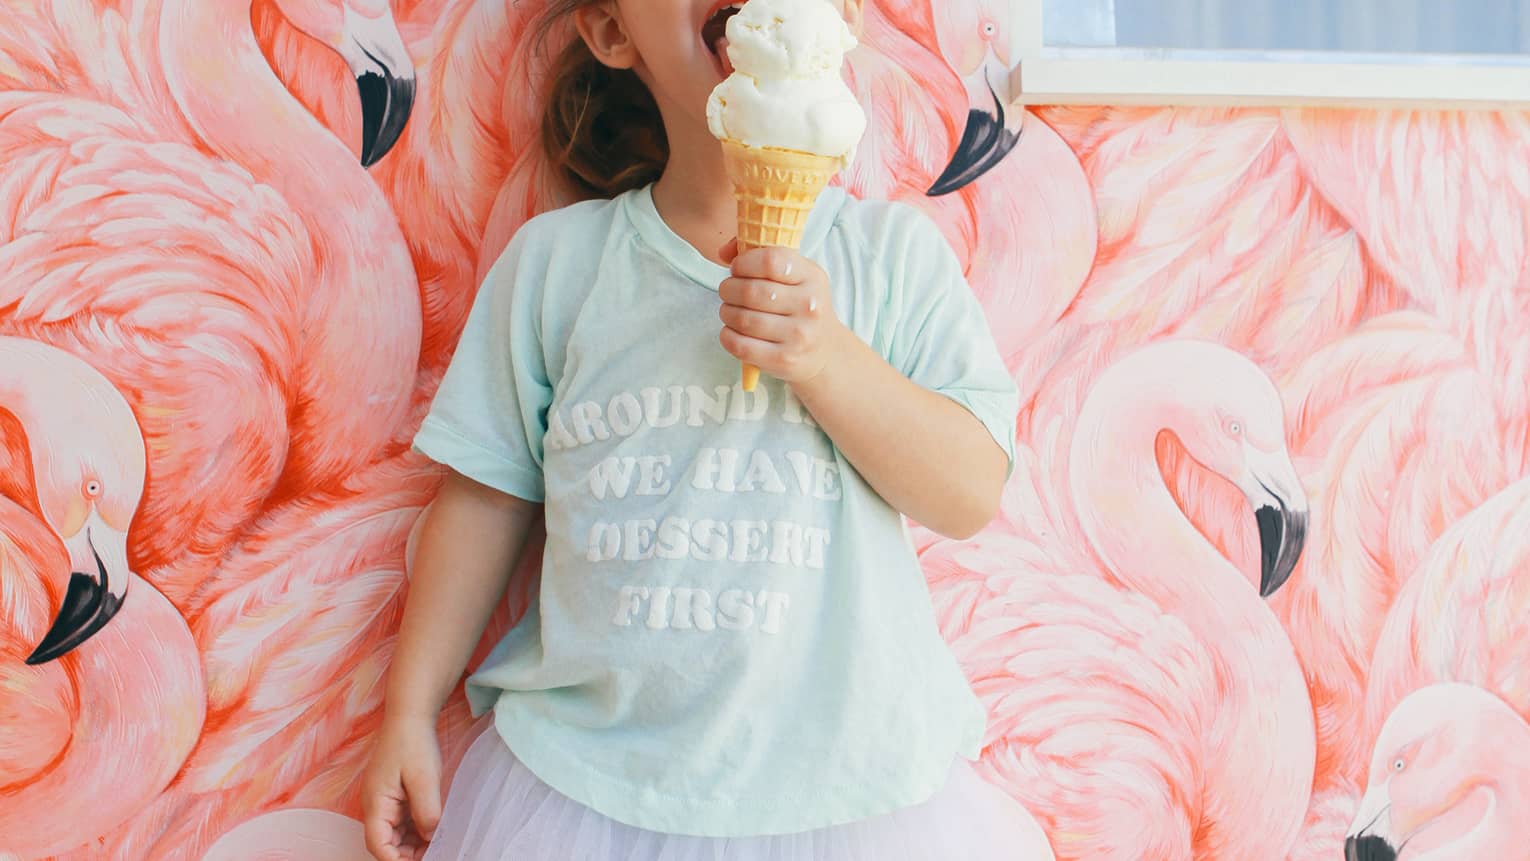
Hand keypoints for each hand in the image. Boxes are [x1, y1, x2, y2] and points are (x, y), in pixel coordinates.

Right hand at [362, 715, 443, 860]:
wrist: (410, 716)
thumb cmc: (414, 743)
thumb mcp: (425, 779)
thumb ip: (426, 812)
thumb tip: (430, 837)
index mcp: (376, 803)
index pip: (378, 844)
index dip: (396, 859)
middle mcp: (375, 804)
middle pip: (385, 842)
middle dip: (406, 854)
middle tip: (434, 854)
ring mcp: (383, 800)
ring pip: (394, 833)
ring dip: (412, 843)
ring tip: (437, 846)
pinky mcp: (393, 794)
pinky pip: (401, 820)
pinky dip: (415, 829)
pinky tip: (432, 831)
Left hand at [718, 240, 851, 385]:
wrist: (824, 351)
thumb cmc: (800, 306)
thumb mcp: (795, 274)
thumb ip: (759, 254)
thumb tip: (723, 252)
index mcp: (812, 277)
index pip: (770, 261)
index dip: (744, 262)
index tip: (737, 268)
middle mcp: (809, 306)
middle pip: (751, 291)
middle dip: (728, 289)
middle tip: (727, 291)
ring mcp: (798, 336)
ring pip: (742, 319)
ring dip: (726, 312)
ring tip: (729, 311)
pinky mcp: (784, 360)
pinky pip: (741, 345)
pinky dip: (727, 336)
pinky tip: (731, 331)